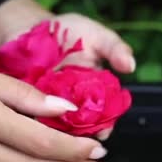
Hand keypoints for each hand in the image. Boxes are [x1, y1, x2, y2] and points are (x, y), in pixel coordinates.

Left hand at [0, 0, 135, 140]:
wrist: (33, 29)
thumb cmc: (69, 33)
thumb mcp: (97, 36)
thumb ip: (116, 49)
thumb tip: (130, 65)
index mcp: (97, 95)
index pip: (106, 119)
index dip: (106, 126)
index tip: (103, 130)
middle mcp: (77, 106)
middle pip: (84, 129)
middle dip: (83, 133)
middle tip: (78, 130)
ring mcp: (53, 108)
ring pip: (61, 128)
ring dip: (61, 130)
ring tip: (58, 124)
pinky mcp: (31, 105)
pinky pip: (36, 118)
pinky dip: (38, 119)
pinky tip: (38, 116)